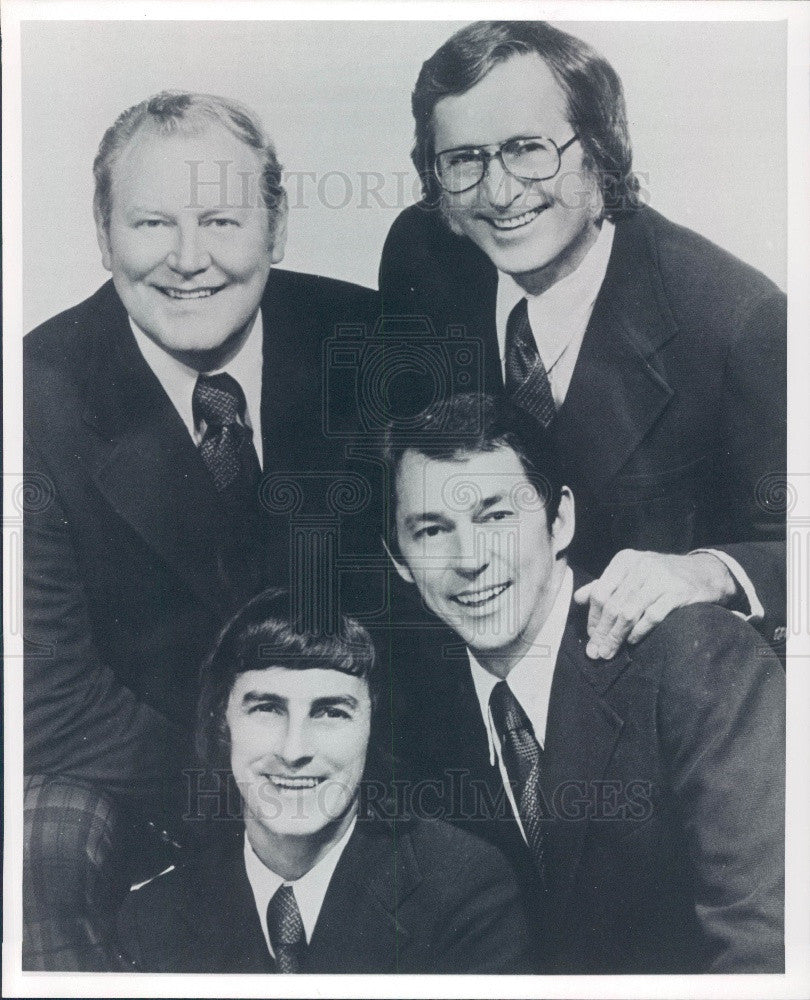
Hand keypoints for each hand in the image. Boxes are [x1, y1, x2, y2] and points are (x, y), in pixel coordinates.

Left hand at [573, 550, 738, 659]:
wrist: (704, 573)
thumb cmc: (661, 576)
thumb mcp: (631, 574)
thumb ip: (605, 585)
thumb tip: (578, 599)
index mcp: (624, 561)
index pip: (600, 592)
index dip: (593, 617)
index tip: (590, 637)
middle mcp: (640, 566)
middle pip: (613, 605)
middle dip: (602, 632)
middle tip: (596, 652)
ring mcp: (660, 578)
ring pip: (629, 612)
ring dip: (616, 637)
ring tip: (609, 652)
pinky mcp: (677, 592)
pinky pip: (652, 616)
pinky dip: (639, 631)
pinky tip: (632, 642)